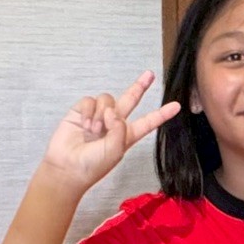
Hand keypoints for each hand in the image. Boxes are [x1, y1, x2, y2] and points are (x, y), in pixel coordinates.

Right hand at [42, 71, 181, 190]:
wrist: (67, 168)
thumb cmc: (92, 166)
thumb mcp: (115, 150)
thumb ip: (120, 128)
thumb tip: (112, 111)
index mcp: (126, 136)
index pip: (147, 122)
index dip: (161, 114)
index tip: (176, 106)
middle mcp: (113, 124)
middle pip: (130, 100)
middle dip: (140, 87)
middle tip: (150, 75)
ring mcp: (98, 117)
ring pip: (108, 100)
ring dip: (102, 114)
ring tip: (93, 131)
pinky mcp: (82, 112)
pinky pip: (90, 101)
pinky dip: (88, 112)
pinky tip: (84, 125)